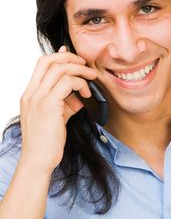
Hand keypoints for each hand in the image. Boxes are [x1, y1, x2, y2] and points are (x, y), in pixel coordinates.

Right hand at [19, 46, 96, 174]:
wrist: (38, 161)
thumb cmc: (47, 141)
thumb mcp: (57, 117)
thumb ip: (66, 102)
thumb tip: (80, 92)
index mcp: (30, 94)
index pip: (42, 64)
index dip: (60, 56)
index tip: (75, 59)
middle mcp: (31, 94)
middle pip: (49, 61)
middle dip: (71, 58)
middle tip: (85, 65)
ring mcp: (37, 99)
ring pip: (59, 69)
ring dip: (79, 70)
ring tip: (91, 78)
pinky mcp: (48, 106)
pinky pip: (67, 83)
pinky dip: (80, 83)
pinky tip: (87, 94)